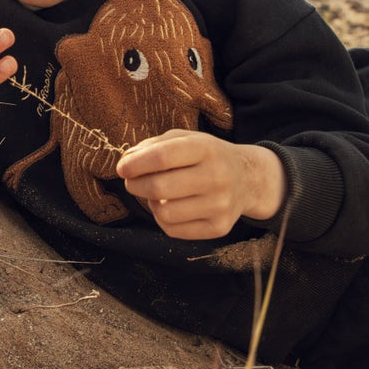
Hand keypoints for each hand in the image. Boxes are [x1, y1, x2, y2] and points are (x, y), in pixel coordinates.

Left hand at [115, 130, 286, 240]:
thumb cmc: (206, 156)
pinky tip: (170, 206)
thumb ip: (152, 146)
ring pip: (164, 212)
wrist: (247, 179)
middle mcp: (217, 177)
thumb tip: (125, 163)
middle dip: (136, 185)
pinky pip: (173, 230)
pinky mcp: (219, 228)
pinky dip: (163, 218)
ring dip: (151, 203)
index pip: (163, 157)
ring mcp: (220, 205)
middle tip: (132, 181)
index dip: (136, 164)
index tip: (122, 168)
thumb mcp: (184, 139)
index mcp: (206, 149)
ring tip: (157, 194)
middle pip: (159, 187)